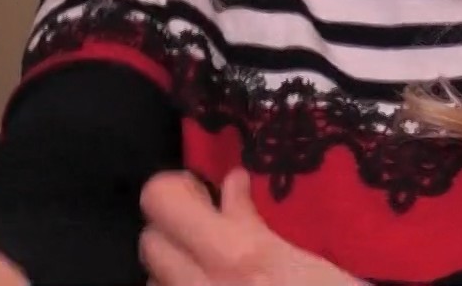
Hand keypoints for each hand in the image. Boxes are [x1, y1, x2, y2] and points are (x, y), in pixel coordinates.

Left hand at [139, 169, 362, 285]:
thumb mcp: (312, 265)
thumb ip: (257, 223)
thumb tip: (232, 184)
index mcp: (238, 256)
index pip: (159, 201)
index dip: (178, 191)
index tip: (207, 195)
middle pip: (149, 241)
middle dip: (176, 231)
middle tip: (214, 233)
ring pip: (153, 280)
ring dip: (177, 271)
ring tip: (216, 272)